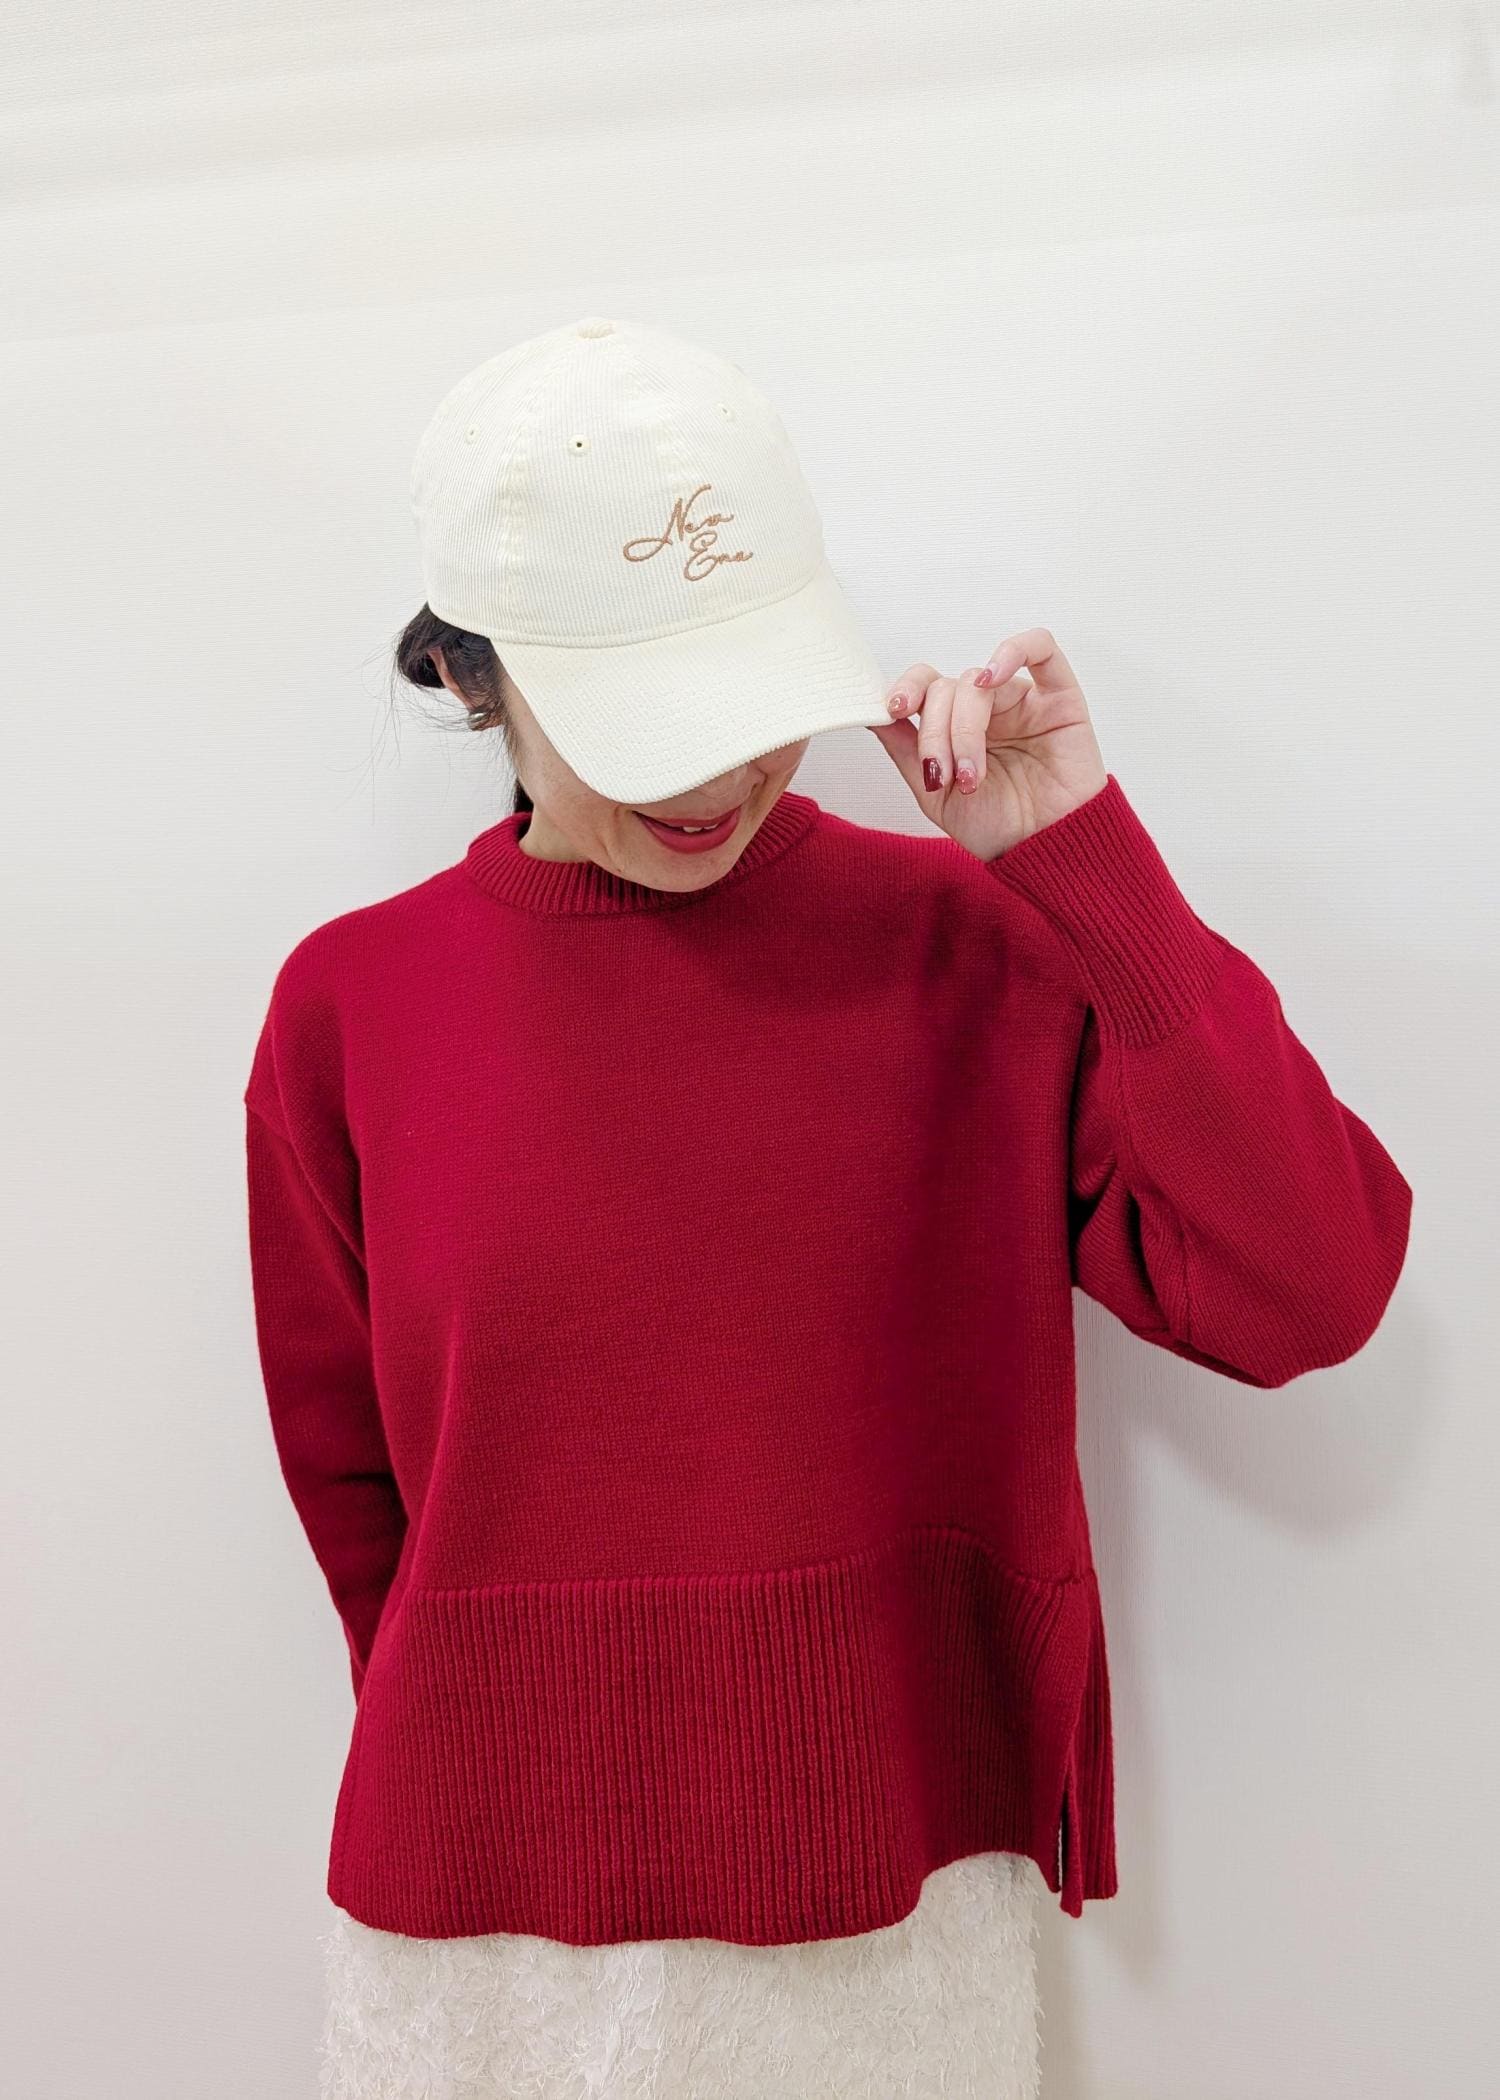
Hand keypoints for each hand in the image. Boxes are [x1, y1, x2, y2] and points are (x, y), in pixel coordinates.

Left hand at [866, 627, 1108, 860]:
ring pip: (977, 682)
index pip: (927, 685)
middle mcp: (987, 708)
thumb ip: (904, 750)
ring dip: (964, 729)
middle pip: (946, 689)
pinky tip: (992, 677)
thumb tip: (870, 713)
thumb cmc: (997, 827)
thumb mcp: (934, 794)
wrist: (1044, 852)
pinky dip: (1014, 650)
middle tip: (942, 776)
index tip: (893, 709)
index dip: (906, 688)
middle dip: (935, 734)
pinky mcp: (1060, 698)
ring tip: (969, 775)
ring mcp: (1022, 700)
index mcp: (957, 725)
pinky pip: (1041, 649)